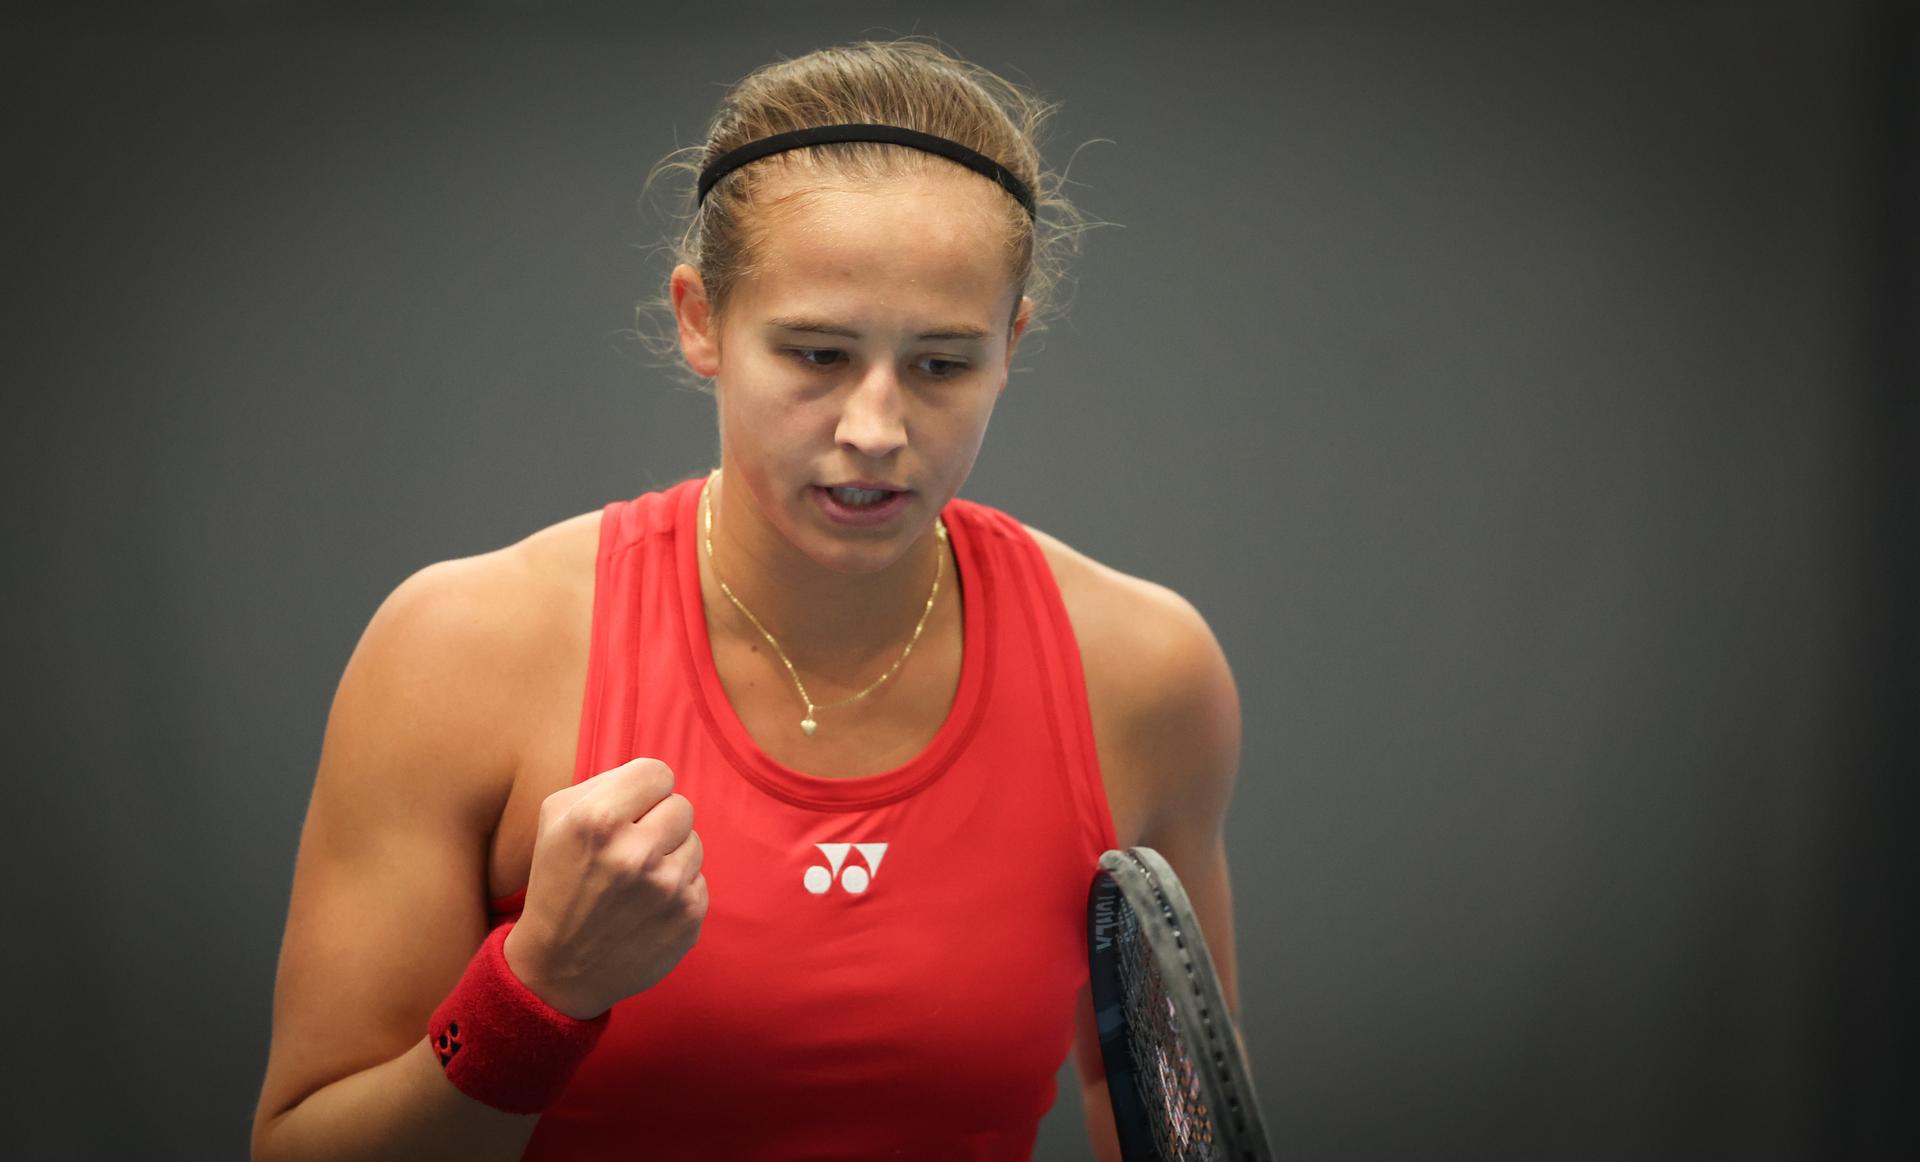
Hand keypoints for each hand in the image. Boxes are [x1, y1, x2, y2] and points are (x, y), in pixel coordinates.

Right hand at [502, 757, 706, 1018]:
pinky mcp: (688, 919)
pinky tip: (646, 908)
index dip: (644, 789)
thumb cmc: (557, 882)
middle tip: (630, 849)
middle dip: (658, 822)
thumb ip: (605, 783)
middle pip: (681, 805)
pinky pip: (699, 880)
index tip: (631, 809)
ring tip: (636, 882)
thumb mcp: (556, 820)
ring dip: (670, 856)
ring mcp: (667, 889)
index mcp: (598, 820)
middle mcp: (636, 853)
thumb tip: (653, 779)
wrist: (557, 968)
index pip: (657, 772)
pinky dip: (677, 890)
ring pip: (695, 842)